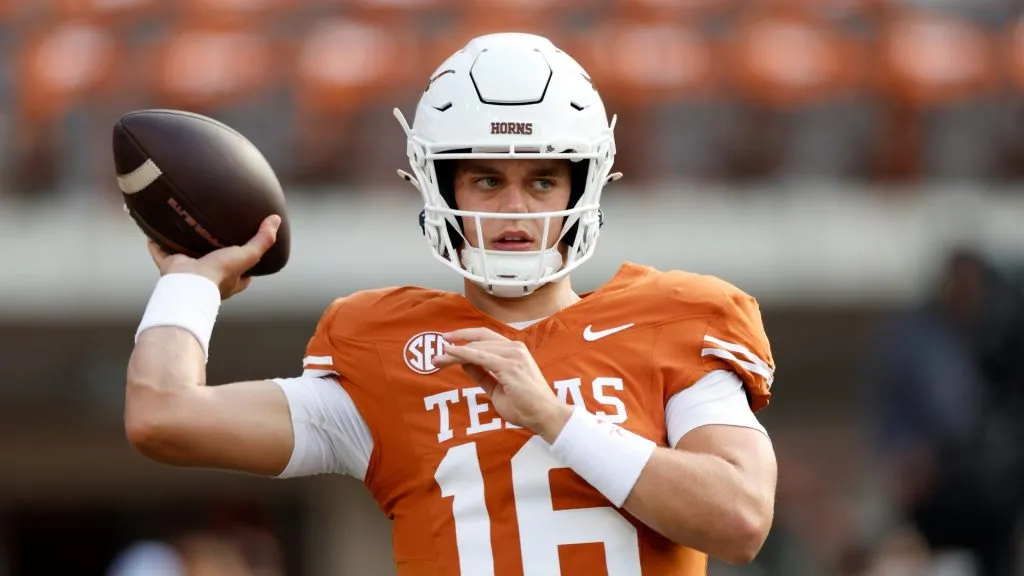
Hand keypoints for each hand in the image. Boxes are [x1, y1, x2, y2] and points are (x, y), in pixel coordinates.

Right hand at [147, 215, 280, 299]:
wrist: (189, 283)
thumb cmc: (220, 274)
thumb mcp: (247, 256)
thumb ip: (263, 240)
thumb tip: (275, 220)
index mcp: (229, 279)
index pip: (243, 271)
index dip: (246, 260)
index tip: (247, 246)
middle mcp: (209, 276)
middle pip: (214, 261)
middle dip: (213, 250)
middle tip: (214, 231)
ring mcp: (189, 271)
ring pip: (188, 255)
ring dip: (186, 245)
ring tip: (187, 227)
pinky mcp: (171, 267)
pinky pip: (161, 253)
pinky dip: (156, 244)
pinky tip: (154, 232)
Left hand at [433, 327, 572, 441]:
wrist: (545, 416)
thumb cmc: (525, 405)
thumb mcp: (497, 388)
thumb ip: (482, 374)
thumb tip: (464, 362)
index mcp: (514, 351)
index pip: (485, 339)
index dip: (465, 338)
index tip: (447, 342)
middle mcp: (514, 348)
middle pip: (479, 339)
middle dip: (456, 343)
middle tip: (437, 351)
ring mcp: (513, 355)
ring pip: (476, 347)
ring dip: (454, 352)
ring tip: (437, 360)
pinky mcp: (508, 365)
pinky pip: (479, 356)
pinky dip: (462, 353)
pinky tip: (449, 354)